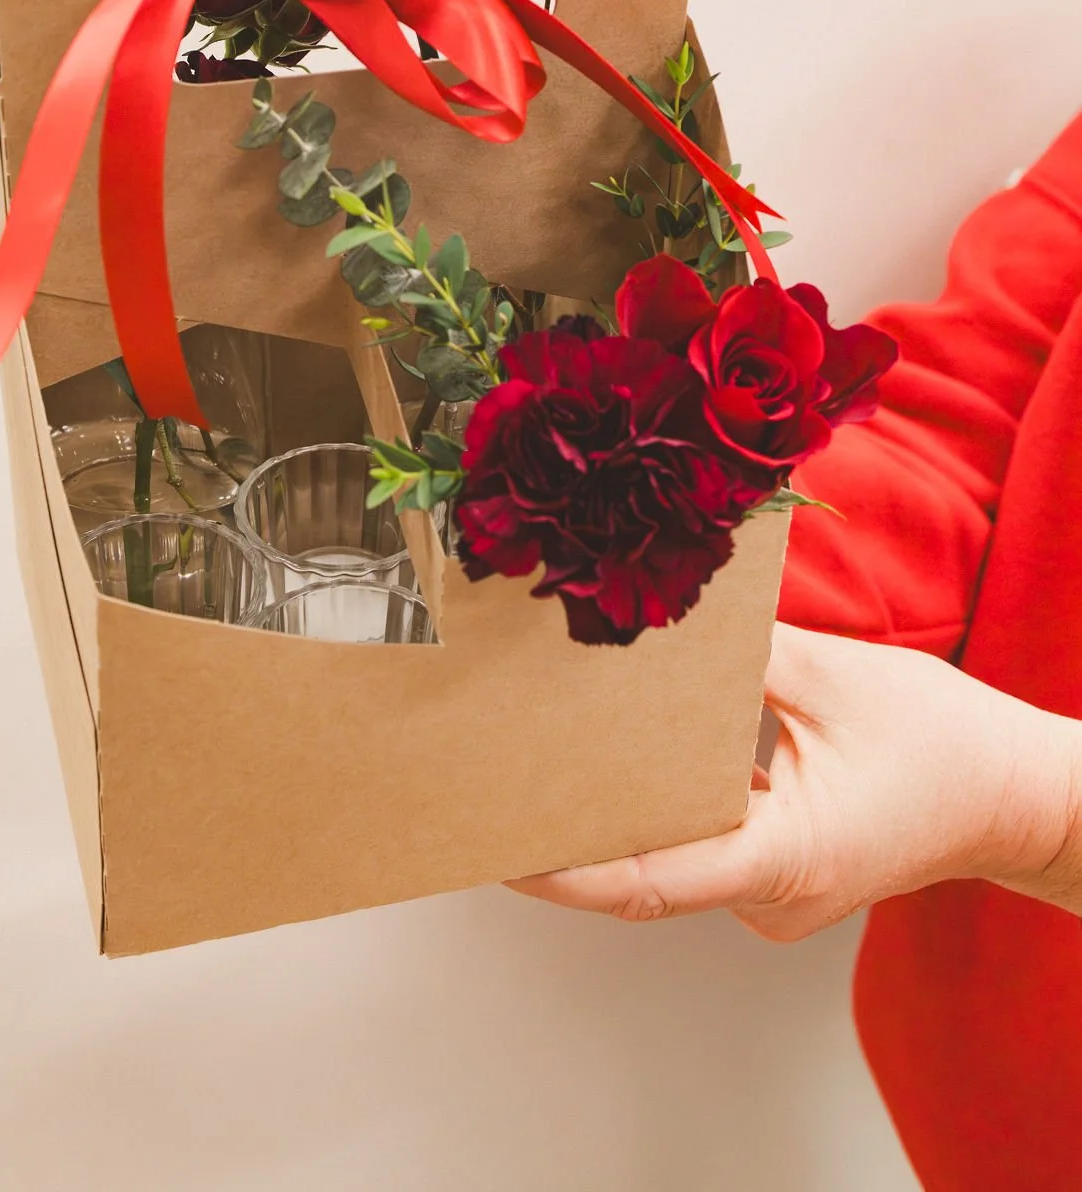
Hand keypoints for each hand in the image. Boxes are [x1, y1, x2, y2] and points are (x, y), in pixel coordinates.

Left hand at [511, 623, 1081, 941]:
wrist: (1018, 796)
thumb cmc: (943, 743)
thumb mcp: (836, 675)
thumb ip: (740, 653)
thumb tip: (650, 619)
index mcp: (783, 861)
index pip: (648, 883)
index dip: (566, 870)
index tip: (500, 847)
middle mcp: (768, 897)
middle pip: (647, 868)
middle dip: (572, 825)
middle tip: (497, 775)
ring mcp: (773, 894)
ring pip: (674, 854)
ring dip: (619, 807)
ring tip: (542, 752)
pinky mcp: (778, 870)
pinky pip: (705, 841)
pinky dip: (666, 802)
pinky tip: (623, 751)